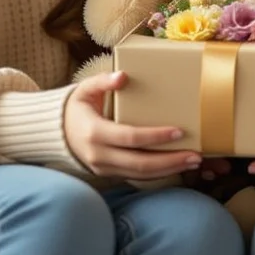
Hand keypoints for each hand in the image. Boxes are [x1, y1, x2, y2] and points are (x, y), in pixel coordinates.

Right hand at [64, 71, 201, 179]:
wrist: (57, 133)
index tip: (178, 131)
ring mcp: (105, 169)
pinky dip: (160, 174)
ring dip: (170, 170)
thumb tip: (122, 76)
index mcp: (95, 133)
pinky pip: (138, 178)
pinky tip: (178, 166)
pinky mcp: (111, 174)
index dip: (155, 136)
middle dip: (170, 161)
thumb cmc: (77, 108)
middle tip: (196, 156)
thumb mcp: (84, 90)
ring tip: (194, 162)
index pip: (130, 138)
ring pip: (141, 175)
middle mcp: (99, 156)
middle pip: (140, 164)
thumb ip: (102, 81)